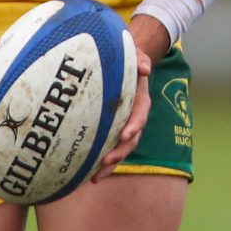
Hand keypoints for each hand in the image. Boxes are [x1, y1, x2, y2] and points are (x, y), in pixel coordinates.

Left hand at [90, 14, 168, 180]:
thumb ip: (140, 58)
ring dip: (110, 164)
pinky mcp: (110, 131)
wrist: (121, 64)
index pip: (140, 115)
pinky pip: (107, 148)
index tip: (126, 134)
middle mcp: (132, 117)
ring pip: (120, 149)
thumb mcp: (135, 52)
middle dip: (120, 152)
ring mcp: (122, 126)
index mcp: (140, 101)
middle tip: (107, 161)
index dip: (135, 125)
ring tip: (95, 177)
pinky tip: (86, 175)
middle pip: (131, 140)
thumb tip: (144, 68)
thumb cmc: (127, 57)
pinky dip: (99, 162)